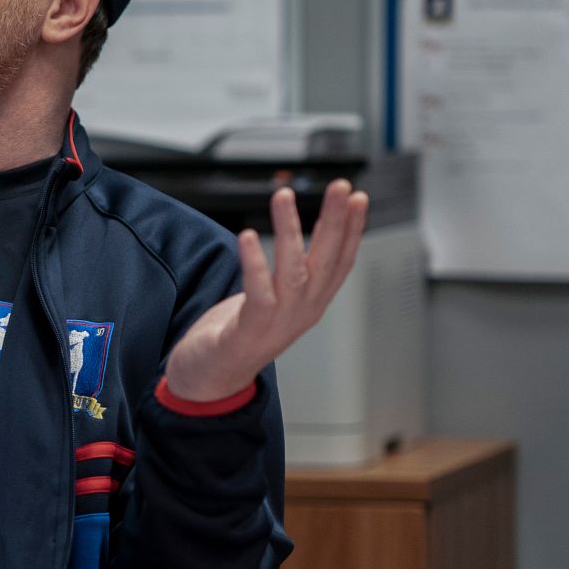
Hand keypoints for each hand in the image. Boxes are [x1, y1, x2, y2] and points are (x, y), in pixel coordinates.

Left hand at [163, 180, 369, 402]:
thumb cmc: (240, 335)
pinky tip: (249, 236)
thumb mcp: (275, 299)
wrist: (211, 380)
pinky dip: (255, 264)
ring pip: (293, 271)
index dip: (351, 229)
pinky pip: (258, 293)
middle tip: (340, 187)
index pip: (341, 261)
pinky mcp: (250, 330)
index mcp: (312, 302)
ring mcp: (279, 323)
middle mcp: (302, 311)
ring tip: (284, 197)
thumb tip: (300, 238)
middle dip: (335, 221)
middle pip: (326, 260)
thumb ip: (290, 273)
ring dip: (290, 231)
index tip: (357, 197)